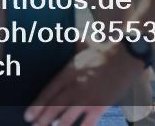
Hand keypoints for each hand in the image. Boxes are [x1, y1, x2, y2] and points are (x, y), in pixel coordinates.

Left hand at [25, 43, 143, 125]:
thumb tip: (66, 36)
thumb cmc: (105, 50)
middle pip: (55, 107)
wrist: (127, 56)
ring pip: (67, 118)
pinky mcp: (101, 106)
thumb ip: (72, 45)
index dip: (37, 105)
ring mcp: (89, 98)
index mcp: (70, 72)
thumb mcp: (84, 46)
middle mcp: (76, 86)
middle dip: (42, 119)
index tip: (28, 115)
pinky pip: (87, 124)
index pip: (49, 91)